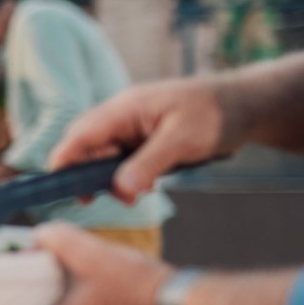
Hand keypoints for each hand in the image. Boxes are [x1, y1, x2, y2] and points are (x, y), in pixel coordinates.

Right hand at [47, 80, 229, 202]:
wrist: (245, 105)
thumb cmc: (216, 115)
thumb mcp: (183, 141)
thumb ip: (149, 164)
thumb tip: (121, 189)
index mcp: (125, 109)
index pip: (81, 134)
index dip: (64, 159)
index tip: (58, 185)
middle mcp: (122, 115)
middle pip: (86, 144)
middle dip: (85, 172)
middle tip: (94, 199)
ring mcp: (133, 125)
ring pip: (104, 153)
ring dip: (108, 177)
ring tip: (129, 198)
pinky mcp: (144, 136)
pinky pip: (122, 156)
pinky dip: (126, 174)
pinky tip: (144, 187)